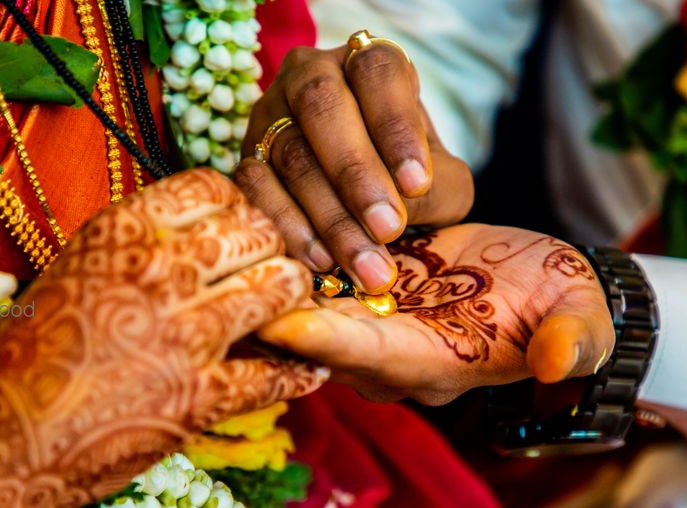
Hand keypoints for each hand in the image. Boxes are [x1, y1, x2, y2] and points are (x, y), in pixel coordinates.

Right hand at [0, 169, 326, 507]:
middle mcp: (160, 271)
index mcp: (124, 231)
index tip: (239, 229)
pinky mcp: (200, 398)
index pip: (215, 187)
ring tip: (289, 312)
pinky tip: (306, 370)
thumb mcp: (76, 270)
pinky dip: (298, 372)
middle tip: (270, 272)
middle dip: (272, 250)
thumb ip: (140, 244)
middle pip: (259, 232)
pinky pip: (277, 373)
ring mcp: (184, 334)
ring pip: (281, 288)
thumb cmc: (29, 354)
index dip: (238, 206)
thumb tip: (200, 230)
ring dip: (293, 300)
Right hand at [234, 42, 472, 293]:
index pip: (377, 72)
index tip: (417, 183)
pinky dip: (288, 226)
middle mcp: (311, 75)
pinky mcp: (246, 158)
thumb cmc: (405, 179)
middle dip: (357, 173)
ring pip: (291, 154)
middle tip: (388, 228)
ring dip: (330, 216)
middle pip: (323, 106)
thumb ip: (435, 190)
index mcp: (366, 63)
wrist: (366, 202)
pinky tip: (322, 261)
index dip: (396, 125)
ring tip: (366, 265)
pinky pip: (256, 187)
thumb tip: (396, 212)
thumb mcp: (440, 181)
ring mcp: (270, 115)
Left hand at [259, 225, 613, 404]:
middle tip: (228, 275)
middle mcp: (387, 355)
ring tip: (226, 242)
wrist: (539, 284)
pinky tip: (249, 226)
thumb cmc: (562, 304)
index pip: (372, 358)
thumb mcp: (578, 318)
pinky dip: (283, 260)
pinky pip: (309, 281)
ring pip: (305, 309)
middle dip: (275, 314)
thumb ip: (570, 341)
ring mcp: (368, 323)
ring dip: (269, 284)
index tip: (279, 323)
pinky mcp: (359, 291)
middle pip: (318, 340)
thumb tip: (558, 361)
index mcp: (433, 367)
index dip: (328, 342)